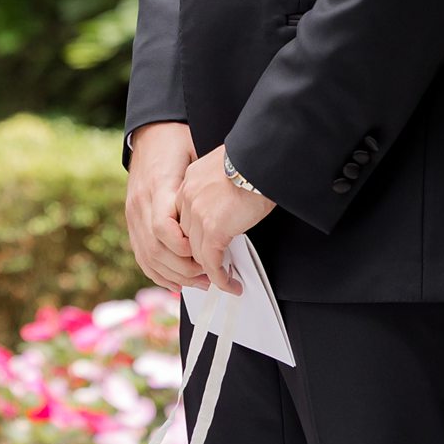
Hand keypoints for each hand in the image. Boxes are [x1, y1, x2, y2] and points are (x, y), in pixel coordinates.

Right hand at [125, 122, 209, 292]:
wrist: (152, 131)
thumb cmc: (177, 140)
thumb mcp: (195, 151)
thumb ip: (203, 181)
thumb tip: (227, 202)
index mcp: (157, 186)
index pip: (162, 228)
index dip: (184, 247)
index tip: (207, 255)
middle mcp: (140, 202)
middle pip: (156, 249)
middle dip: (185, 269)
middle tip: (212, 277)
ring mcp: (133, 213)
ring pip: (148, 257)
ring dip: (175, 275)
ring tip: (202, 282)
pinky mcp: (132, 220)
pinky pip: (142, 255)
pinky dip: (159, 272)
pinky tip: (178, 281)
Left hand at [176, 144, 274, 294]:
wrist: (260, 160)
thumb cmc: (253, 162)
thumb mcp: (226, 170)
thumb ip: (217, 188)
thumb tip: (226, 206)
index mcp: (190, 181)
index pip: (183, 216)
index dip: (192, 236)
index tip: (201, 247)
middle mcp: (188, 197)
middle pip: (186, 236)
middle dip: (198, 256)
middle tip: (213, 269)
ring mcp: (198, 214)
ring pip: (197, 253)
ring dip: (211, 271)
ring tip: (225, 279)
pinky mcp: (214, 230)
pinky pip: (212, 262)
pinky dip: (221, 278)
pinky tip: (231, 284)